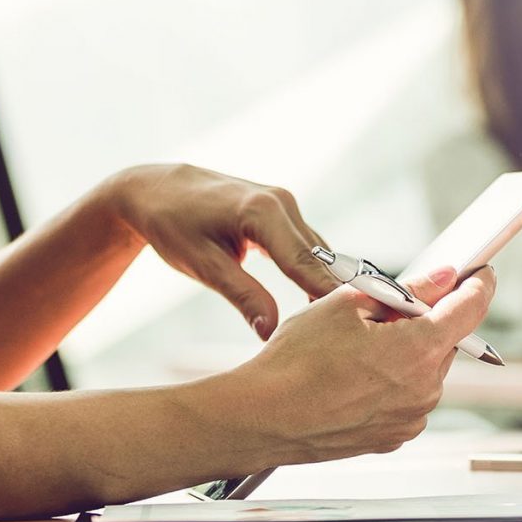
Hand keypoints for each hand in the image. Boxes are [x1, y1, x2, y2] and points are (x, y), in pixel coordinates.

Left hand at [105, 164, 339, 337]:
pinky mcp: (282, 211)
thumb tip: (271, 332)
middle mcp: (282, 202)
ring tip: (350, 323)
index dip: (332, 292)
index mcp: (262, 212)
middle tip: (364, 329)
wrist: (156, 189)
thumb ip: (242, 296)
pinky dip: (315, 272)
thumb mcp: (202, 265)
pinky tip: (322, 301)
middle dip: (341, 292)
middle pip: (321, 258)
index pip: (306, 262)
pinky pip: (307, 246)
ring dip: (330, 284)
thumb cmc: (172, 225)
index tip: (361, 317)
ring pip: (318, 252)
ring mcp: (285, 204)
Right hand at [215, 267, 495, 464]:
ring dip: (406, 352)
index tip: (479, 272)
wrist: (262, 418)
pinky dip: (392, 381)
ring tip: (357, 348)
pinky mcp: (394, 436)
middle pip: (445, 339)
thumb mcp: (348, 305)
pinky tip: (355, 375)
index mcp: (420, 350)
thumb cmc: (295, 363)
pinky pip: (407, 397)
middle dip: (425, 319)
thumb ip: (406, 290)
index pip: (471, 308)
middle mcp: (425, 390)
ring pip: (425, 369)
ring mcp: (411, 418)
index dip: (478, 283)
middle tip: (385, 309)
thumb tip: (440, 277)